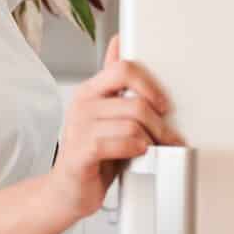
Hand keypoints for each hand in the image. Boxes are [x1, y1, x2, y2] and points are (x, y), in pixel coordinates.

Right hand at [43, 35, 183, 223]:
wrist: (66, 191)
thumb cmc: (92, 155)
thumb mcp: (105, 113)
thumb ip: (113, 81)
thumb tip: (119, 42)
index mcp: (90, 92)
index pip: (124, 68)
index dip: (150, 85)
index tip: (163, 104)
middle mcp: (82, 105)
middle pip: (135, 101)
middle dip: (159, 123)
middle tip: (167, 137)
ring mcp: (78, 128)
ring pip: (132, 124)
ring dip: (150, 141)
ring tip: (152, 150)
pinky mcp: (80, 152)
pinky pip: (119, 143)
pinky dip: (135, 149)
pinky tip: (138, 155)